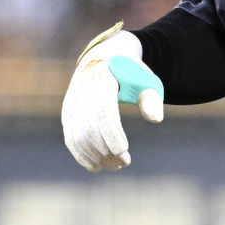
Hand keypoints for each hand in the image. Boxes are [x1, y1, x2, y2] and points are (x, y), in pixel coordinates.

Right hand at [62, 23, 163, 171]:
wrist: (105, 58)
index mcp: (102, 79)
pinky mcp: (67, 112)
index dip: (112, 134)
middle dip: (105, 149)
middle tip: (123, 164)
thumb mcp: (144, 78)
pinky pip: (70, 137)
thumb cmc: (129, 72)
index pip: (104, 112)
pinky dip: (81, 154)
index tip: (124, 152)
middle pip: (89, 127)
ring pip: (78, 135)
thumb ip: (151, 97)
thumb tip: (156, 119)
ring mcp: (72, 102)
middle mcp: (82, 91)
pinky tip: (96, 166)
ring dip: (94, 155)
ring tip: (114, 166)